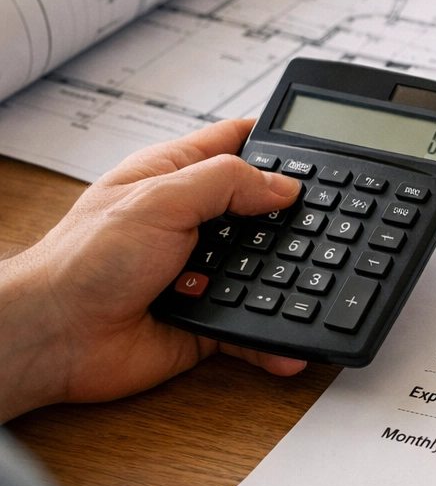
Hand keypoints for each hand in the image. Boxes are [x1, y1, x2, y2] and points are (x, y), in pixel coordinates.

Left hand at [0, 119, 306, 420]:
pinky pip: (253, 328)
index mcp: (176, 177)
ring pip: (264, 270)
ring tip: (314, 279)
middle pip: (262, 210)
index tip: (324, 148)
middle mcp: (192, 222)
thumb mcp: (159, 199)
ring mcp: (202, 270)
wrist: (54, 337)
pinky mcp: (206, 320)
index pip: (238, 145)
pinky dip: (273, 339)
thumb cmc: (81, 260)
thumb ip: (225, 183)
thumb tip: (284, 185)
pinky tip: (291, 342)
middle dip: (293, 218)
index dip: (279, 143)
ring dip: (286, 279)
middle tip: (332, 220)